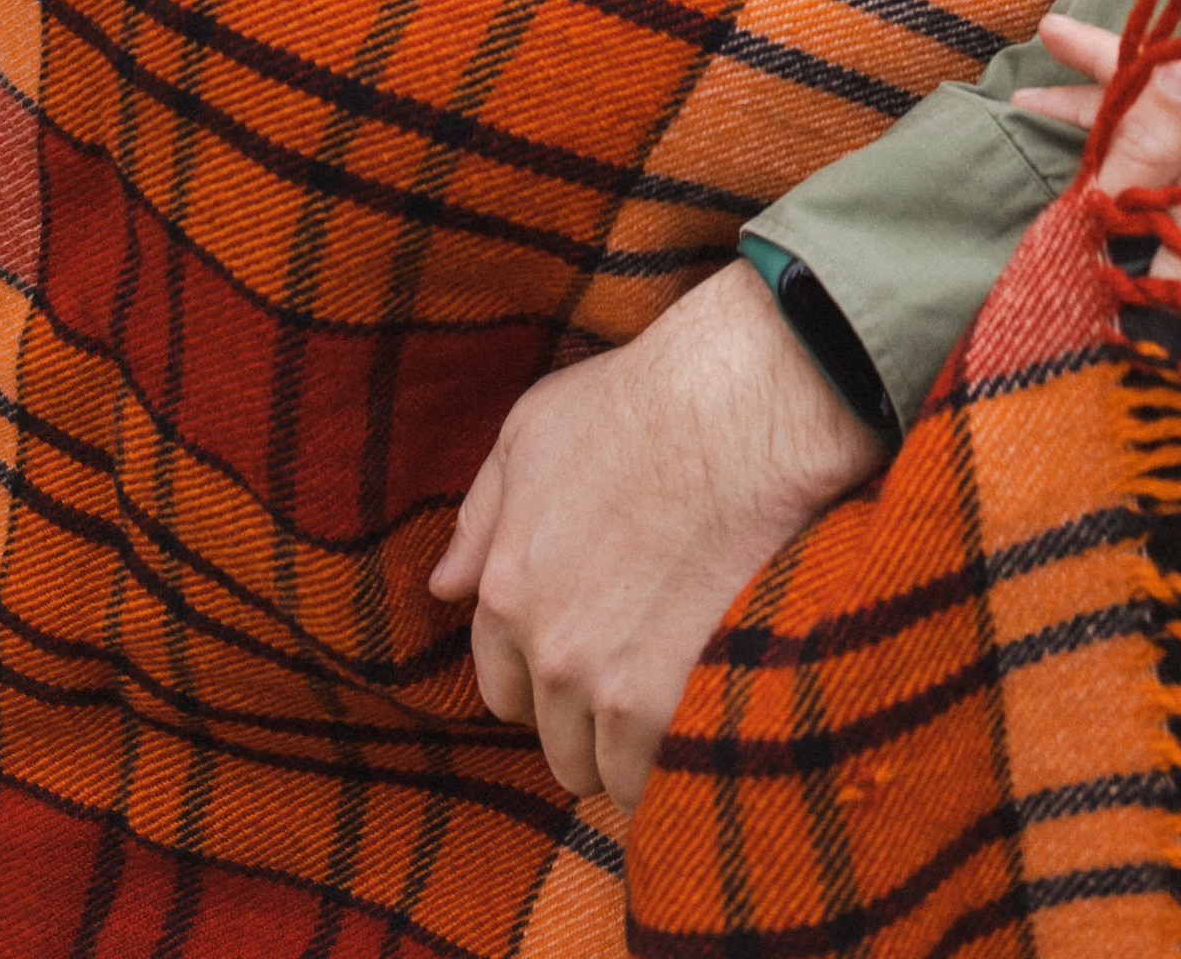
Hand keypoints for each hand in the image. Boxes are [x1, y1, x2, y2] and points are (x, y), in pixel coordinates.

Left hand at [429, 258, 888, 809]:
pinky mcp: (665, 704)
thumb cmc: (639, 402)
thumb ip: (480, 516)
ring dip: (629, 749)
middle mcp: (544, 648)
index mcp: (505, 589)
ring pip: (599, 769)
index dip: (544, 675)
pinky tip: (697, 721)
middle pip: (550, 736)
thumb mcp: (531, 432)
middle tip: (639, 675)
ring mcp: (604, 683)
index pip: (500, 683)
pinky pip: (651, 778)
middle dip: (585, 718)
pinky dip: (671, 764)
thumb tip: (442, 586)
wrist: (738, 410)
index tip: (590, 657)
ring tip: (674, 701)